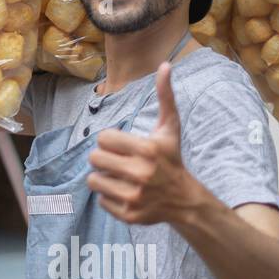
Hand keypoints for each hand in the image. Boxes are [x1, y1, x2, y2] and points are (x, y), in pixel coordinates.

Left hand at [86, 62, 202, 225]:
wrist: (185, 200)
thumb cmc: (172, 159)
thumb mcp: (169, 128)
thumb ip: (165, 96)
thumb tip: (165, 65)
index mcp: (147, 150)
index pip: (103, 139)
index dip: (111, 141)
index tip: (124, 146)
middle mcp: (140, 174)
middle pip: (94, 159)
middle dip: (104, 158)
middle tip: (120, 162)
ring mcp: (134, 196)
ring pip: (93, 180)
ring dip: (104, 177)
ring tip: (121, 177)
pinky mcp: (128, 214)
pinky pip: (100, 200)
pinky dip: (109, 196)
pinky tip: (126, 192)